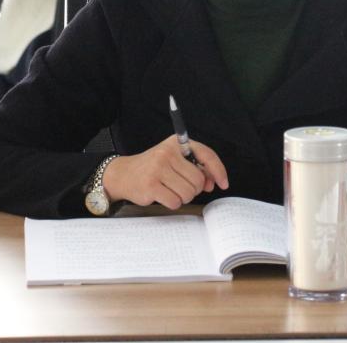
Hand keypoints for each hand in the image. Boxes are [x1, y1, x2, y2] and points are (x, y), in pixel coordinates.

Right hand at [102, 135, 228, 209]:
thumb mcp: (174, 160)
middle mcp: (167, 153)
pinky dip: (172, 203)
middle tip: (182, 187)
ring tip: (171, 190)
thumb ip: (194, 167)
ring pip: (188, 192)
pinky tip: (162, 195)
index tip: (223, 183)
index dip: (218, 171)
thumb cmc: (153, 168)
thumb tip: (211, 182)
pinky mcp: (151, 185)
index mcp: (176, 143)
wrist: (123, 174)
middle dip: (194, 189)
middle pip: (198, 179)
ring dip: (183, 197)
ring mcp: (158, 168)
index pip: (206, 154)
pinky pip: (175, 201)